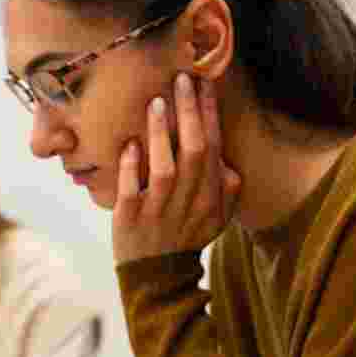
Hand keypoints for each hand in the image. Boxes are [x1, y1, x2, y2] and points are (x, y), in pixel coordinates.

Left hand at [112, 73, 240, 264]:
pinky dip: (130, 167)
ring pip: (164, 168)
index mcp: (210, 198)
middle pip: (193, 151)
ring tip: (155, 101)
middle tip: (181, 79)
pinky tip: (129, 144)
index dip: (209, 113)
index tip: (203, 82)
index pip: (213, 147)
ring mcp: (158, 211)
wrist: (157, 277)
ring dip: (160, 133)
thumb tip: (226, 160)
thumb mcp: (216, 219)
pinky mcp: (130, 219)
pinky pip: (131, 189)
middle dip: (188, 112)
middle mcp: (188, 203)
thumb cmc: (185, 237)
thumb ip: (226, 190)